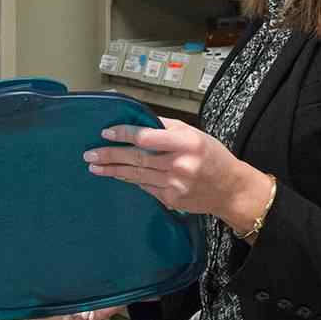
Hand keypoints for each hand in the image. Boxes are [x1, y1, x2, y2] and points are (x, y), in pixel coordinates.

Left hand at [85, 120, 274, 234]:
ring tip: (95, 167)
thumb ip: (165, 127)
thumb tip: (136, 120)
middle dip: (109, 156)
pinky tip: (118, 175)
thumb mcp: (193, 133)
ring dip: (113, 170)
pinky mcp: (171, 199)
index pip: (146, 137)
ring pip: (136, 175)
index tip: (106, 132)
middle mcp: (179, 164)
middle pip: (136, 158)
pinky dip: (131, 180)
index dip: (123, 134)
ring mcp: (174, 185)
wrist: (231, 189)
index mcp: (185, 143)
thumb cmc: (212, 156)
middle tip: (89, 154)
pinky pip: (145, 187)